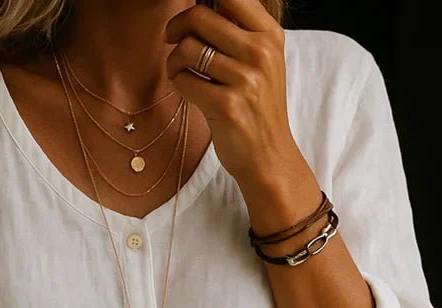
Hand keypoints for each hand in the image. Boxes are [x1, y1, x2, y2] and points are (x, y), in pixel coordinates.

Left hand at [164, 0, 302, 192]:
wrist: (269, 157)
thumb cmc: (258, 108)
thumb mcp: (261, 62)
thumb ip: (238, 31)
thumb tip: (201, 4)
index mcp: (270, 35)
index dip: (199, 1)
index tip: (190, 14)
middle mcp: (261, 52)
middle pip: (200, 17)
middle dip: (177, 27)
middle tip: (171, 39)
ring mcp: (246, 79)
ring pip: (187, 49)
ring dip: (174, 60)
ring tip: (179, 71)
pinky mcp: (227, 106)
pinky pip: (184, 80)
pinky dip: (178, 83)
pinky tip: (186, 90)